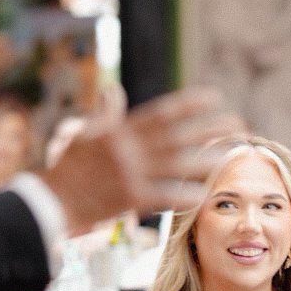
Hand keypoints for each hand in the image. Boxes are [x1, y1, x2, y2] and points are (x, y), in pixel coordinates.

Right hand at [40, 85, 240, 233]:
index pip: (161, 113)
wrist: (52, 201)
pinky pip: (165, 196)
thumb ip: (104, 114)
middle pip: (177, 136)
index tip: (215, 98)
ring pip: (177, 164)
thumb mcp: (84, 135)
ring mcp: (129, 174)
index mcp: (119, 131)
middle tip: (238, 123)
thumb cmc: (70, 168)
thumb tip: (112, 89)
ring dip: (207, 159)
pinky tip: (205, 193)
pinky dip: (186, 195)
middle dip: (209, 128)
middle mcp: (127, 149)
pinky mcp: (130, 199)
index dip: (190, 104)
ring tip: (231, 155)